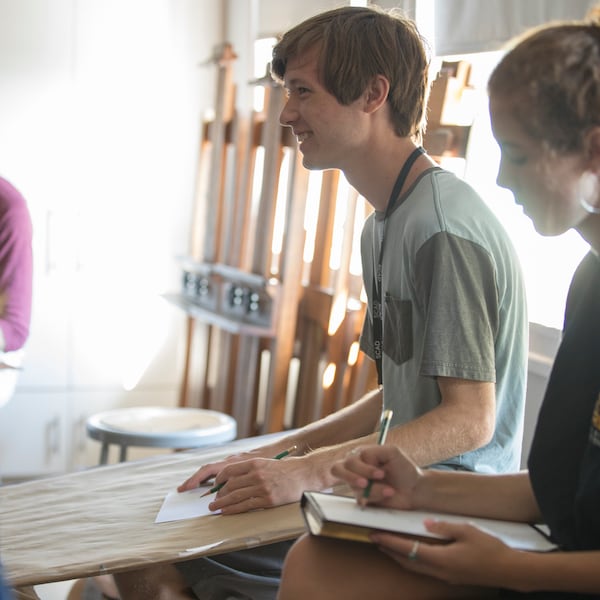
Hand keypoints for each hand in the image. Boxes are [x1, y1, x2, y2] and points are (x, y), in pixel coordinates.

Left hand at [179, 449, 310, 513]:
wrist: (304, 474)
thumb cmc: (286, 469)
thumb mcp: (266, 463)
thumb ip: (251, 470)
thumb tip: (233, 480)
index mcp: (254, 463)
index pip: (229, 471)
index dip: (219, 479)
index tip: (215, 486)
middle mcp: (256, 475)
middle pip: (230, 485)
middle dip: (219, 494)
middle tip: (212, 501)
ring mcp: (262, 488)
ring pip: (235, 497)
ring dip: (222, 504)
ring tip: (214, 508)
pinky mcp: (268, 500)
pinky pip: (246, 506)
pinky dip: (233, 510)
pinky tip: (227, 512)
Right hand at [331, 444, 421, 508]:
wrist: (414, 489)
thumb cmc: (404, 469)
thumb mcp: (392, 452)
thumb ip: (374, 451)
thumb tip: (361, 460)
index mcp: (361, 455)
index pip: (349, 460)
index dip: (362, 468)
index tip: (380, 473)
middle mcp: (356, 468)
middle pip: (338, 470)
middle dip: (354, 478)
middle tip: (367, 483)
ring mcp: (358, 484)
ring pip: (353, 487)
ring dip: (374, 490)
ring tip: (389, 490)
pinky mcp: (362, 498)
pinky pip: (359, 499)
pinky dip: (374, 498)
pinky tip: (385, 495)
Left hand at [371, 520, 513, 587]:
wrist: (511, 571)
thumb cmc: (490, 549)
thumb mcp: (467, 531)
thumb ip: (444, 527)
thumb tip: (426, 524)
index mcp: (441, 559)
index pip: (408, 549)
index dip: (390, 542)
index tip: (376, 534)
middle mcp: (440, 571)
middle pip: (407, 562)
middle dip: (390, 550)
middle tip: (375, 539)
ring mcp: (446, 577)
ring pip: (415, 567)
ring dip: (399, 556)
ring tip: (388, 546)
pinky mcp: (452, 577)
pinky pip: (425, 569)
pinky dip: (413, 560)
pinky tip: (412, 553)